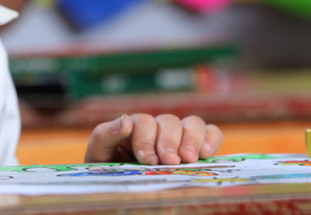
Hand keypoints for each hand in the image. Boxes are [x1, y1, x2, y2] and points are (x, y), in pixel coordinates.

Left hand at [84, 113, 221, 164]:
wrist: (121, 190)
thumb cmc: (109, 173)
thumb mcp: (98, 155)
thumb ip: (105, 135)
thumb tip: (124, 120)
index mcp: (133, 128)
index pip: (143, 123)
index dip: (146, 139)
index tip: (148, 160)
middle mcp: (158, 129)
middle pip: (169, 122)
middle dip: (169, 141)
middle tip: (169, 161)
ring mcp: (179, 136)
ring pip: (192, 123)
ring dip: (191, 139)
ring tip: (189, 159)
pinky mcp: (198, 146)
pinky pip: (211, 132)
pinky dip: (211, 138)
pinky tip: (206, 154)